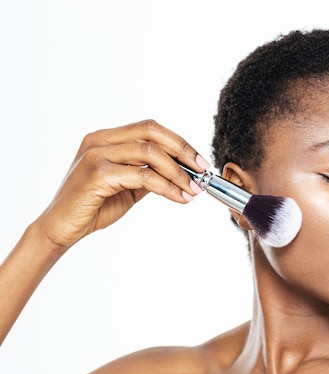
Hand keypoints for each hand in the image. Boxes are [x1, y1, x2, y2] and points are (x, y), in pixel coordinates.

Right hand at [35, 120, 209, 248]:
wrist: (62, 228)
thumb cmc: (93, 206)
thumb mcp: (128, 186)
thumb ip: (149, 173)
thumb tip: (182, 171)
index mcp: (106, 138)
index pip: (150, 128)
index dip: (179, 142)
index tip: (200, 160)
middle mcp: (100, 140)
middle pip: (151, 132)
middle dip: (183, 151)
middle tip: (202, 171)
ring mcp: (96, 154)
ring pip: (150, 153)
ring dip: (178, 173)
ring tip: (193, 189)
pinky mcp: (97, 174)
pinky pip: (142, 176)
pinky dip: (166, 187)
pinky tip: (178, 197)